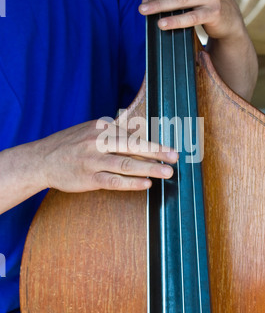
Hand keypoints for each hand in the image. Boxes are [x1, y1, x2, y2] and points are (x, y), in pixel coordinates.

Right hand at [37, 119, 177, 192]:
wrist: (41, 160)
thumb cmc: (70, 144)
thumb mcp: (91, 130)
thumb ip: (114, 130)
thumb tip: (138, 129)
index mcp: (102, 128)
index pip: (132, 136)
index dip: (153, 144)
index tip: (171, 149)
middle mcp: (98, 142)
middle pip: (133, 146)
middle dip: (157, 151)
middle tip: (175, 157)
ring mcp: (93, 161)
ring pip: (126, 164)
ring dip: (149, 168)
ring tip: (167, 172)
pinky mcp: (88, 178)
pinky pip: (113, 181)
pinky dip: (131, 183)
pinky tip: (146, 184)